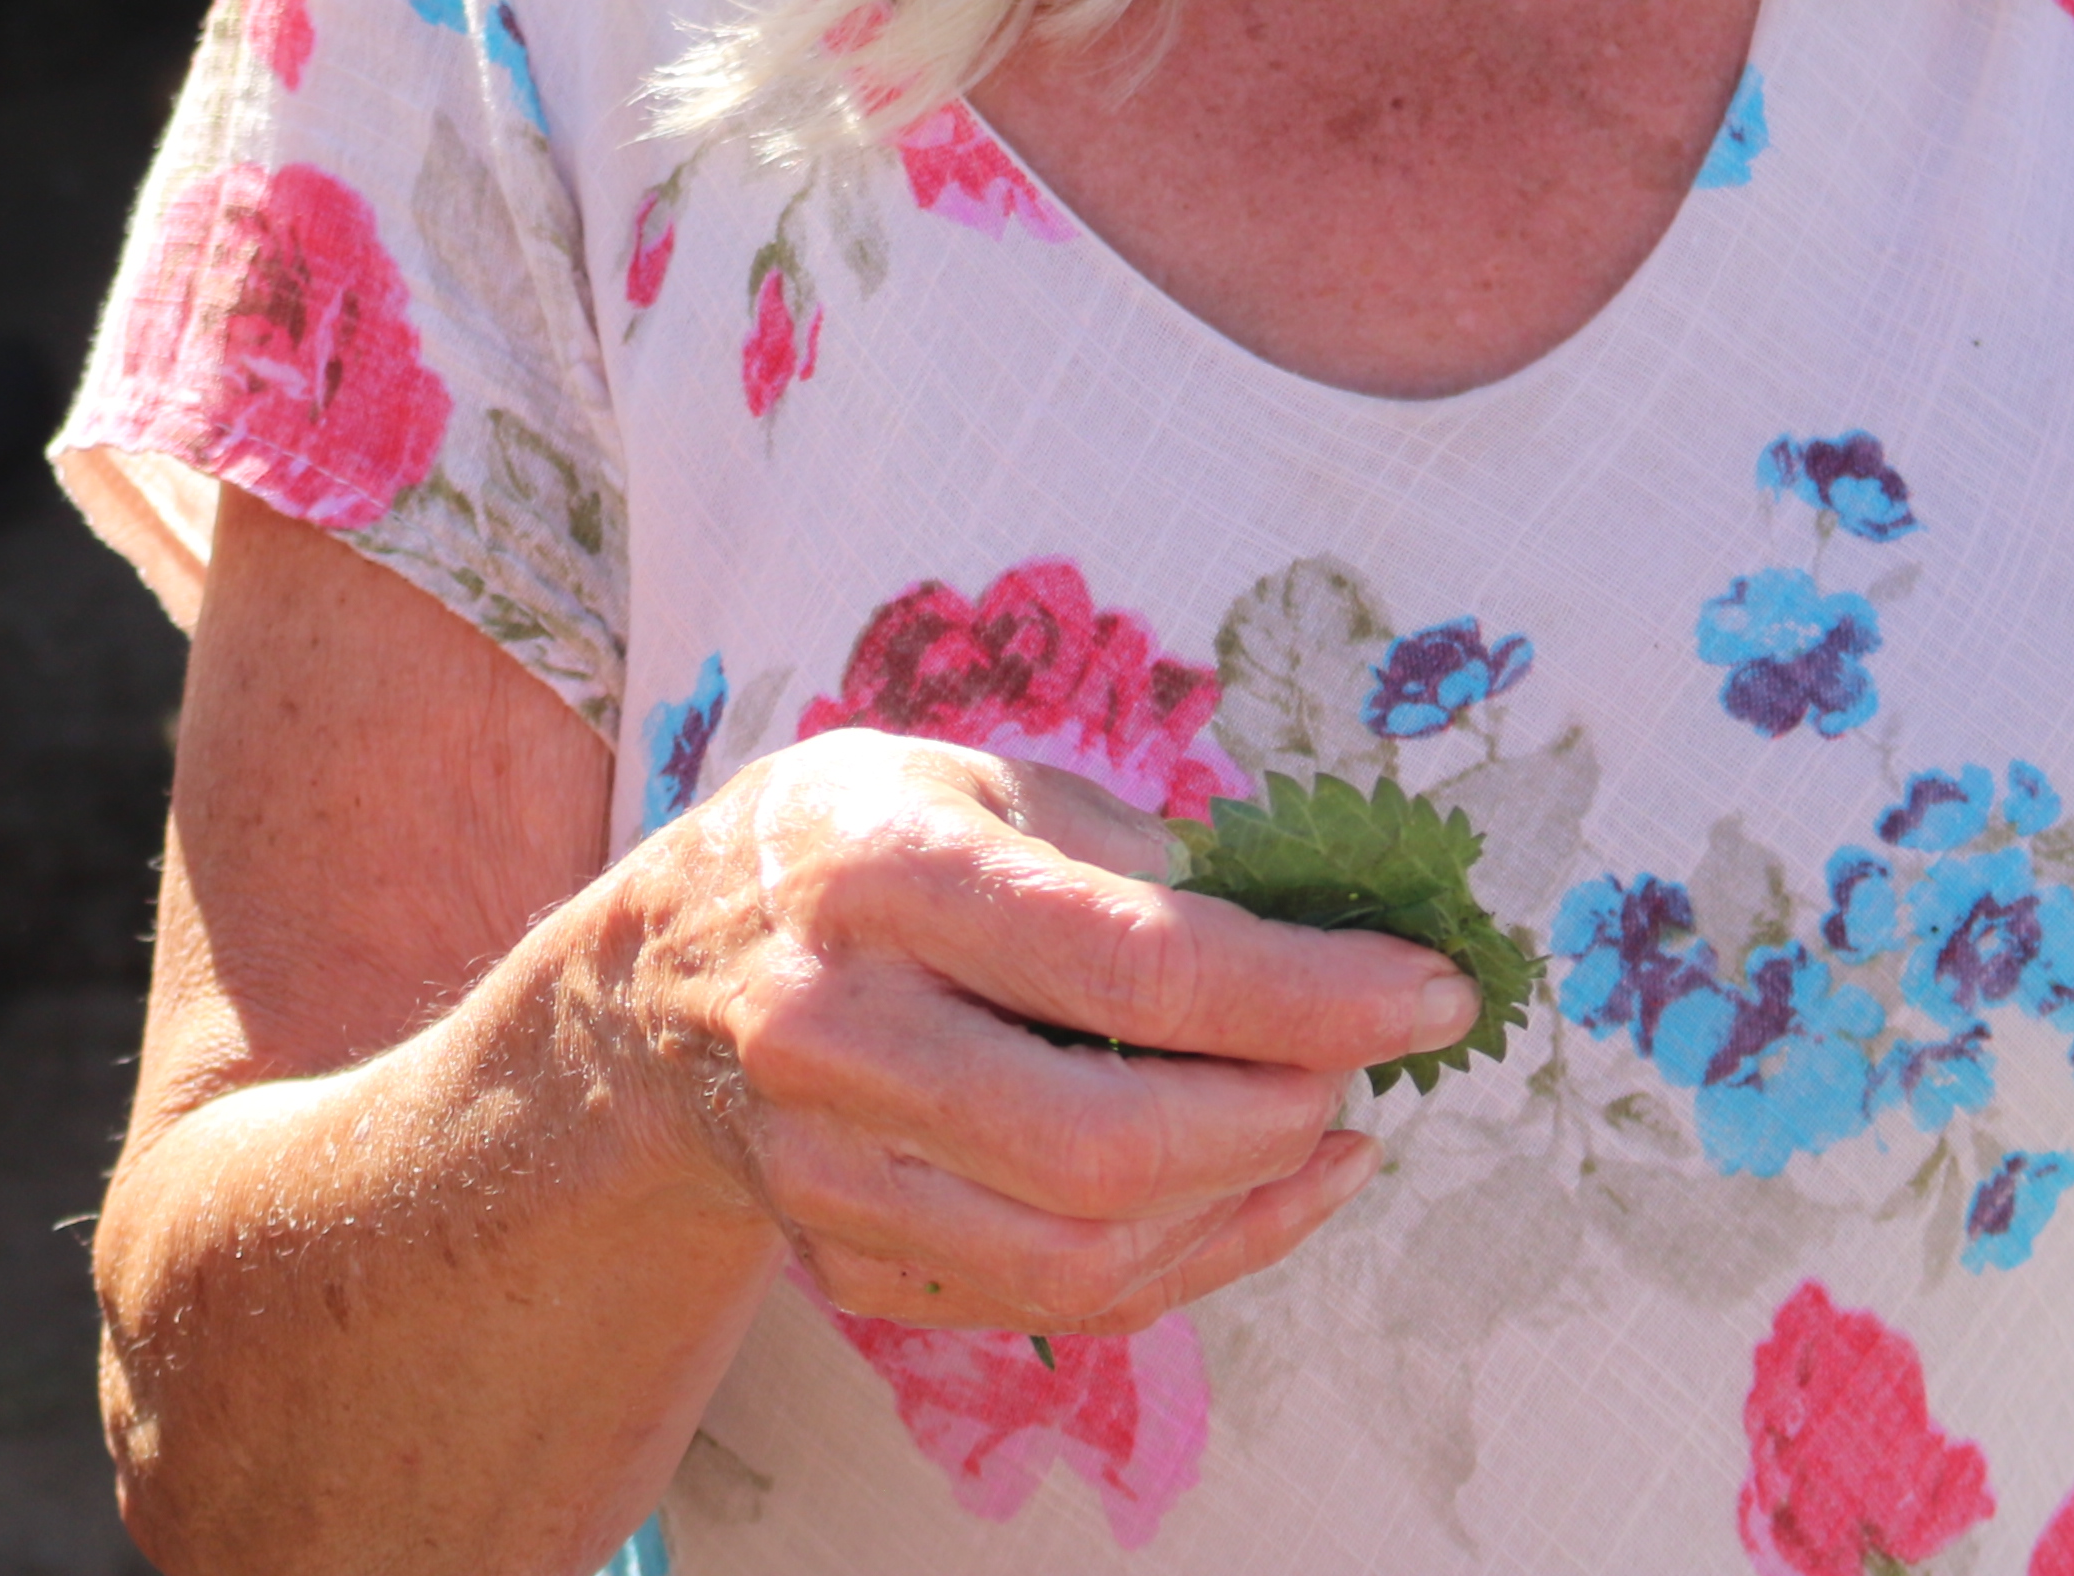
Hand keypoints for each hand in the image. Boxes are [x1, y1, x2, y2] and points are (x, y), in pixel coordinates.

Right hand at [597, 732, 1463, 1336]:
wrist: (644, 994)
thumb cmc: (837, 851)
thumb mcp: (961, 773)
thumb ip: (1120, 841)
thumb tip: (1295, 914)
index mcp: (883, 878)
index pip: (1134, 965)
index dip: (1306, 992)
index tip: (1430, 987)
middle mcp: (842, 1039)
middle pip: (1108, 1146)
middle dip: (1279, 1113)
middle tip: (1369, 1059)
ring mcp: (833, 1173)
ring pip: (1085, 1253)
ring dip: (1250, 1202)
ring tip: (1333, 1127)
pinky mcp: (848, 1259)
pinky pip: (1052, 1300)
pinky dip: (1188, 1260)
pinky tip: (1265, 1192)